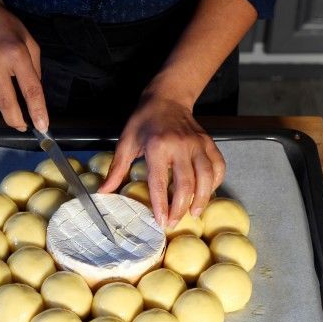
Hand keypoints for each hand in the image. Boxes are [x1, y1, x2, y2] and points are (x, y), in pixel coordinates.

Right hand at [0, 0, 47, 130]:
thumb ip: (34, 72)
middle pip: (5, 103)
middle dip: (15, 120)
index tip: (42, 127)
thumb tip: (33, 102)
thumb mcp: (30, 45)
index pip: (30, 89)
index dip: (37, 111)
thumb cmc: (7, 30)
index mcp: (16, 53)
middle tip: (20, 126)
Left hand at [99, 95, 224, 227]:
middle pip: (186, 184)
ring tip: (194, 213)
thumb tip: (104, 191)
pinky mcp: (209, 143)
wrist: (167, 99)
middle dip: (180, 208)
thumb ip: (117, 169)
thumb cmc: (144, 121)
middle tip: (174, 222)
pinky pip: (218, 167)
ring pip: (206, 177)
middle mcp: (181, 145)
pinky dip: (215, 183)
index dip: (161, 205)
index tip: (161, 221)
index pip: (160, 182)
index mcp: (157, 146)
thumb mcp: (126, 142)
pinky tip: (206, 193)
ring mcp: (198, 144)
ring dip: (202, 199)